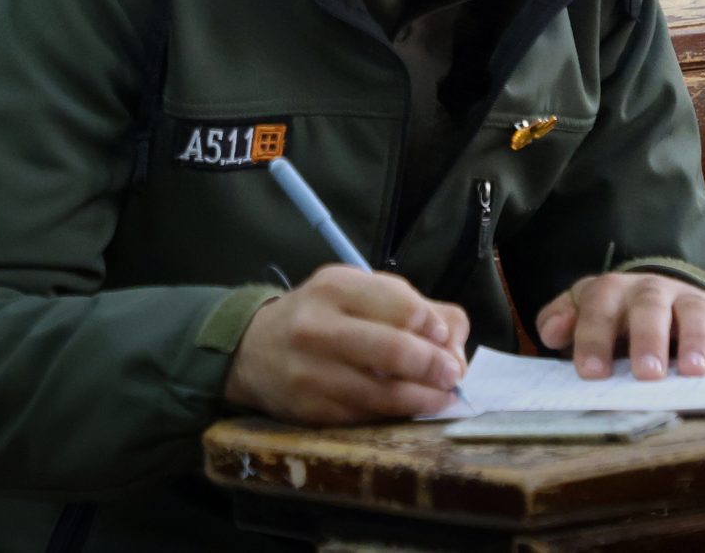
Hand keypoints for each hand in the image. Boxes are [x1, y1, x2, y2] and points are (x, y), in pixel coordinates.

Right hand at [223, 264, 469, 424]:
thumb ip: (408, 306)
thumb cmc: (318, 317)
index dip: (433, 325)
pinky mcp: (311, 411)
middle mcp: (318, 327)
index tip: (443, 337)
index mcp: (334, 287)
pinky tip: (408, 410)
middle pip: (395, 349)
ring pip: (386, 394)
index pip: (402, 304)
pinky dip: (397, 416)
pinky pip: (368, 418)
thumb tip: (453, 341)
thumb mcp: (354, 292)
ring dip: (426, 399)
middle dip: (436, 366)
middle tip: (452, 375)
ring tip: (442, 398)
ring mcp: (312, 372)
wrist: (251, 351)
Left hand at [534, 272, 704, 380]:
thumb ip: (562, 321)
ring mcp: (689, 298)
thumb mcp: (584, 314)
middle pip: (648, 306)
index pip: (598, 307)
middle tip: (647, 373)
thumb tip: (551, 333)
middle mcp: (652, 289)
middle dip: (647, 339)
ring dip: (695, 340)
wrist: (662, 297)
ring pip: (693, 311)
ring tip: (694, 371)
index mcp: (612, 290)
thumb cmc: (617, 318)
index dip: (593, 338)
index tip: (591, 372)